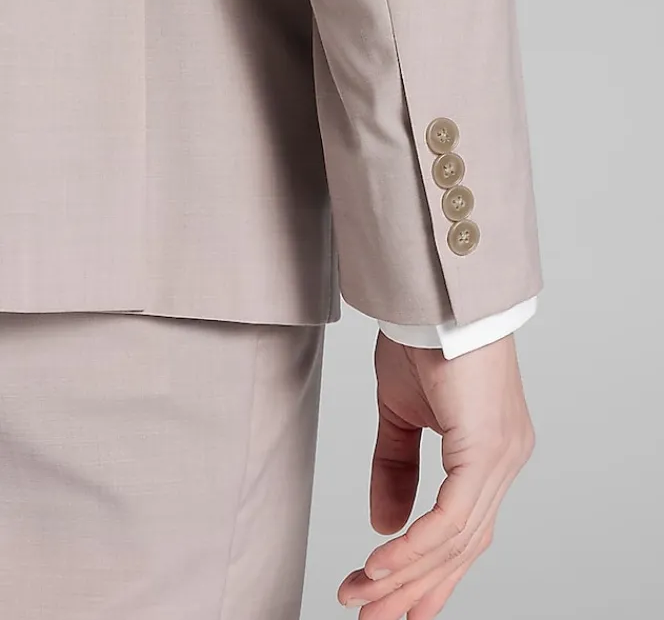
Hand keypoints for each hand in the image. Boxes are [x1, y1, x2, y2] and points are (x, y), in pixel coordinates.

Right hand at [337, 332, 534, 618]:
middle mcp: (505, 460)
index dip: (429, 571)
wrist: (436, 295)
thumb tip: (384, 524)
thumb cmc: (425, 341)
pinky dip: (416, 545)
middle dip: (413, 587)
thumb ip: (394, 466)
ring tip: (363, 597)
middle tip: (371, 616)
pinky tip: (383, 565)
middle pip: (462, 545)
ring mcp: (502, 456)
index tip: (394, 602)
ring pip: (456, 538)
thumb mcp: (399, 414)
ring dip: (405, 573)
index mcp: (489, 453)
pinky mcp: (487, 448)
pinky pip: (452, 515)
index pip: (463, 529)